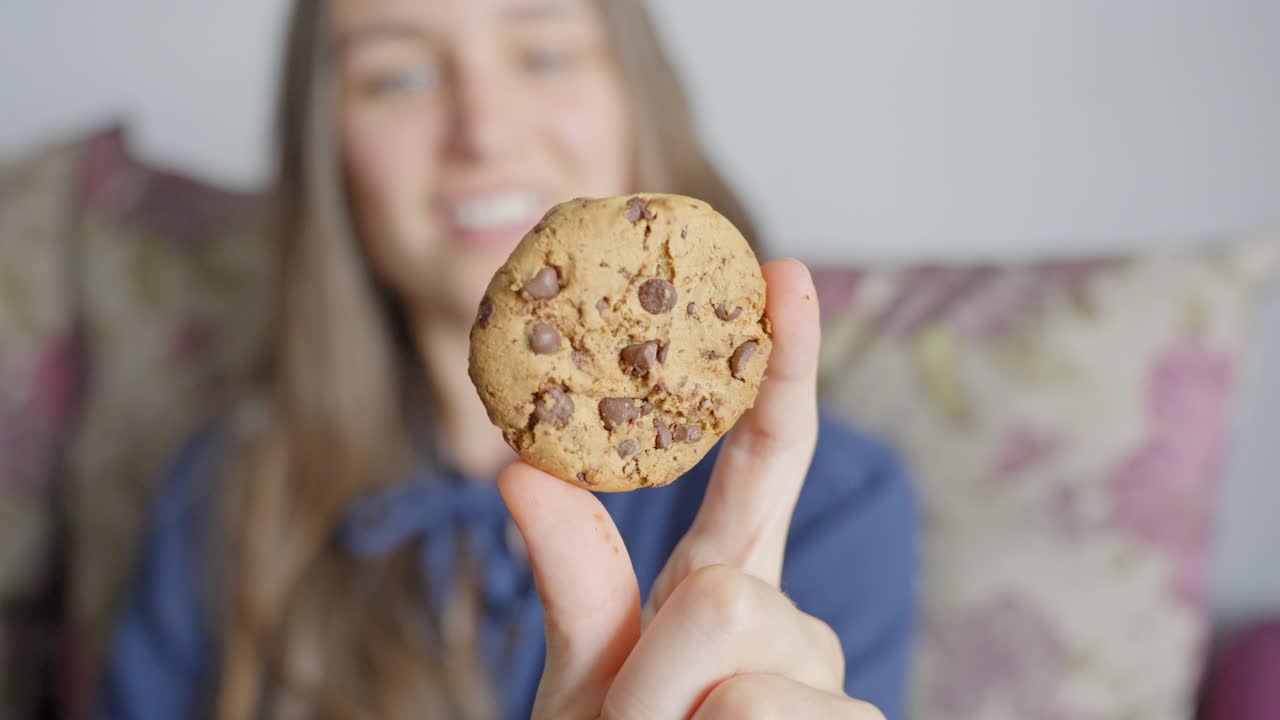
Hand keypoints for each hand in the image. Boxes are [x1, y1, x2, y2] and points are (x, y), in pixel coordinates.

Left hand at [500, 260, 884, 719]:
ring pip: (758, 677)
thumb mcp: (579, 681)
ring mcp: (832, 687)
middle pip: (728, 596)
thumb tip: (521, 465)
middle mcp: (791, 622)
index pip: (764, 455)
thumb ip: (573, 581)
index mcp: (726, 582)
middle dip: (654, 675)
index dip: (780, 364)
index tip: (785, 270)